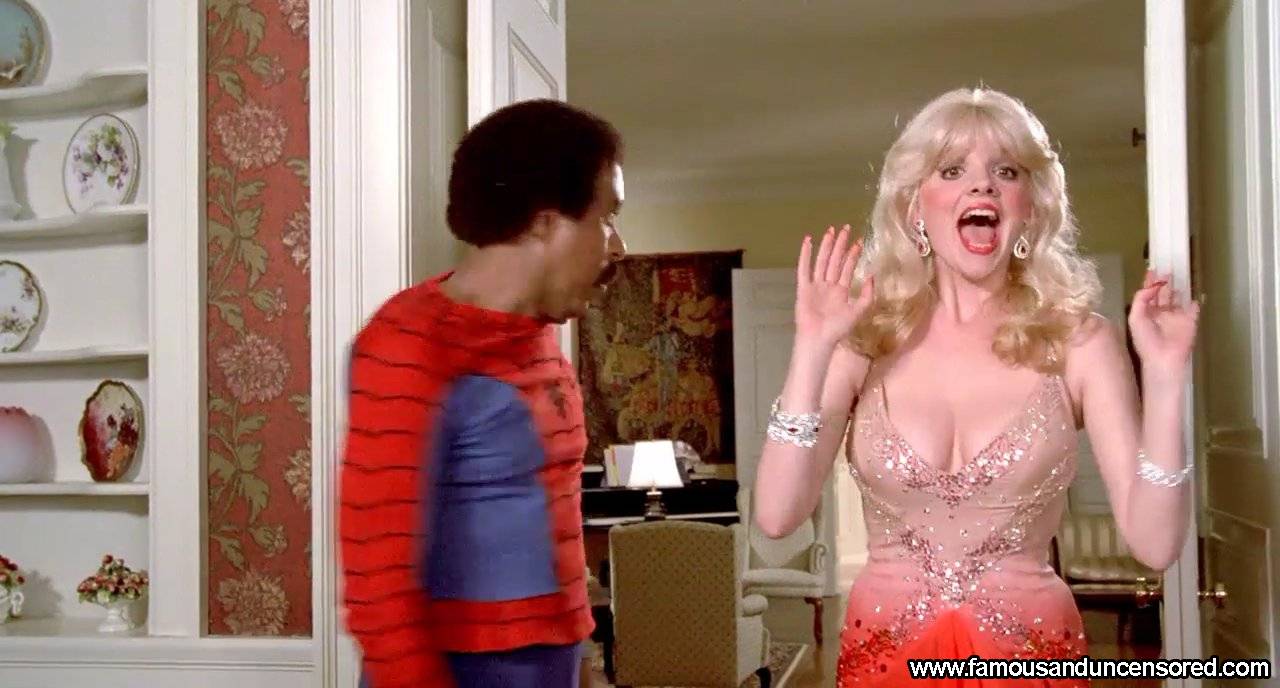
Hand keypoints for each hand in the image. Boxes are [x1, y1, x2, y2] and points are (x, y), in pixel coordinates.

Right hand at [795, 225, 873, 344]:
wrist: (819, 338)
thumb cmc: (838, 328)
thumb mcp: (858, 311)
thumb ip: (867, 294)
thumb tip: (872, 275)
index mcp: (841, 290)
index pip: (847, 267)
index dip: (853, 254)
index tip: (859, 241)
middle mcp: (828, 285)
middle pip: (835, 260)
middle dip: (841, 244)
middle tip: (846, 228)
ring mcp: (815, 285)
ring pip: (822, 261)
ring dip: (826, 246)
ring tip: (831, 231)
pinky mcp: (804, 288)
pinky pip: (804, 268)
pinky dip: (805, 255)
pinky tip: (808, 241)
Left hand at [1128, 269, 1199, 378]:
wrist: (1163, 357)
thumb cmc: (1146, 340)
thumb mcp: (1136, 317)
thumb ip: (1141, 299)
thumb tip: (1153, 285)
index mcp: (1147, 313)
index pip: (1148, 294)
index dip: (1149, 282)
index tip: (1152, 269)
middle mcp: (1161, 313)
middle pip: (1163, 294)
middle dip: (1163, 282)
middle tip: (1165, 269)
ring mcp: (1176, 316)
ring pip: (1178, 298)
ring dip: (1178, 288)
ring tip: (1178, 275)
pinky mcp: (1190, 321)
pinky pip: (1194, 308)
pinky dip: (1195, 300)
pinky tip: (1195, 292)